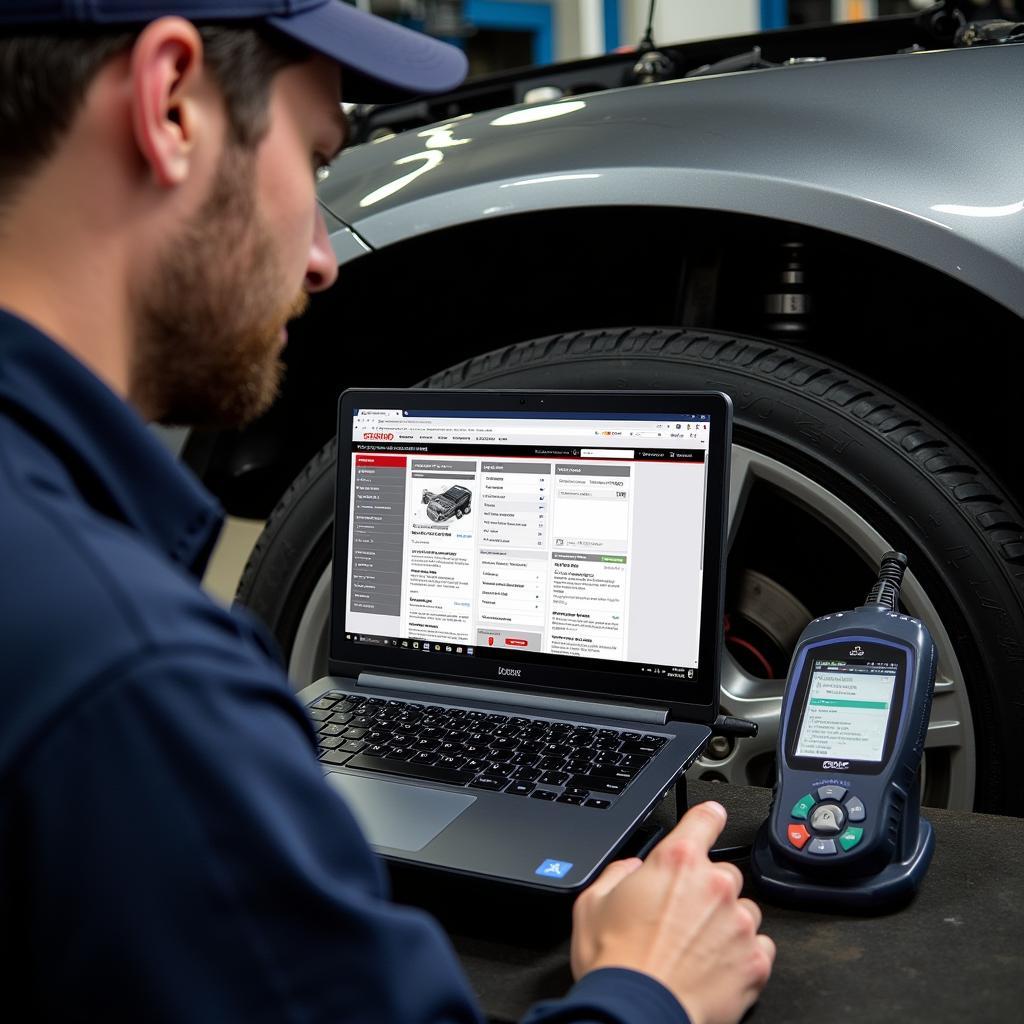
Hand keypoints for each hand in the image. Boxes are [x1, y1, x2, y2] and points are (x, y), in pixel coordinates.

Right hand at [570, 800, 773, 1023]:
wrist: (637, 1012)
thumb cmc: (616, 962)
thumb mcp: (593, 903)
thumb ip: (618, 873)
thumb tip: (632, 870)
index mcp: (677, 861)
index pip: (705, 819)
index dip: (708, 817)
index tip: (712, 819)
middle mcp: (714, 885)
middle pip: (724, 873)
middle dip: (707, 890)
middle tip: (682, 916)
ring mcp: (739, 923)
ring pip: (744, 910)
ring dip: (726, 922)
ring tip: (697, 947)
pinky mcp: (755, 961)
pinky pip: (760, 946)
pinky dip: (743, 954)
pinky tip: (717, 966)